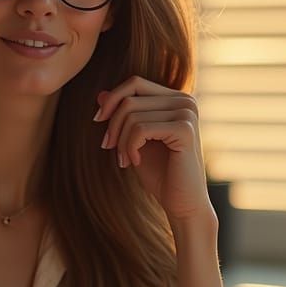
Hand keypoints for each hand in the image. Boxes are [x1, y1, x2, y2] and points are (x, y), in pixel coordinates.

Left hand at [95, 76, 212, 222]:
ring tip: (125, 160)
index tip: (98, 122)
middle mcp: (185, 100)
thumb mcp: (134, 140)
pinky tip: (135, 161)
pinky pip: (140, 129)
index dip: (112, 100)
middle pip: (130, 99)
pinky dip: (130, 147)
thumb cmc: (160, 173)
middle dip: (113, 126)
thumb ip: (122, 116)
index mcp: (176, 98)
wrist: (182, 203)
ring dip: (120, 141)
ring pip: (132, 115)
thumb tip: (100, 93)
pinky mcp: (185, 129)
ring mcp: (187, 113)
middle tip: (109, 148)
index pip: (134, 83)